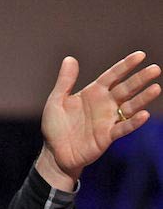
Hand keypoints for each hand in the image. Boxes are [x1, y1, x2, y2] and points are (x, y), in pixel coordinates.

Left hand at [36, 51, 160, 190]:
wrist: (54, 153)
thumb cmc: (55, 127)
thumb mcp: (56, 101)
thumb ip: (65, 81)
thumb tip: (70, 58)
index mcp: (93, 92)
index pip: (112, 75)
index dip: (125, 66)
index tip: (140, 55)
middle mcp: (104, 104)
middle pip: (126, 88)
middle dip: (140, 79)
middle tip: (155, 69)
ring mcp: (108, 120)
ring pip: (129, 107)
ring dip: (142, 98)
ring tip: (156, 88)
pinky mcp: (107, 136)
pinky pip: (123, 128)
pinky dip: (133, 122)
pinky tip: (144, 115)